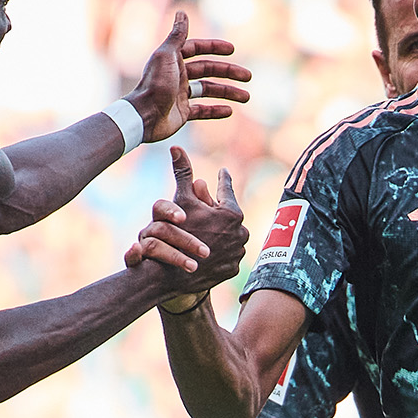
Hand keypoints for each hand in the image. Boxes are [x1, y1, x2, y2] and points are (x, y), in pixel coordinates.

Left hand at [126, 11, 251, 142]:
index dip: (214, 47)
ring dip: (228, 92)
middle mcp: (177, 75)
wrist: (143, 116)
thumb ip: (177, 35)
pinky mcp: (182, 113)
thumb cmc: (155, 84)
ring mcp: (180, 95)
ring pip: (209, 90)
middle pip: (207, 70)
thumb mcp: (167, 55)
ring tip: (246, 97)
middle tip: (248, 77)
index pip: (197, 49)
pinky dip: (216, 110)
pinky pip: (203, 110)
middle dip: (229, 72)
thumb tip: (182, 12)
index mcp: (173, 59)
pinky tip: (230, 111)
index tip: (232, 49)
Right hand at [126, 147, 247, 300]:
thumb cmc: (179, 232)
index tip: (223, 172)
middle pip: (229, 216)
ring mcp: (239, 252)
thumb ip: (183, 174)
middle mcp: (242, 232)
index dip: (222, 180)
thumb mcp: (181, 201)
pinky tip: (212, 248)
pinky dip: (221, 250)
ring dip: (222, 231)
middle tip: (213, 203)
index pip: (226, 191)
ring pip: (231, 236)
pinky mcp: (234, 269)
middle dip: (220, 209)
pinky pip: (228, 255)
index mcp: (232, 213)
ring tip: (212, 227)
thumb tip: (176, 147)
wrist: (178, 270)